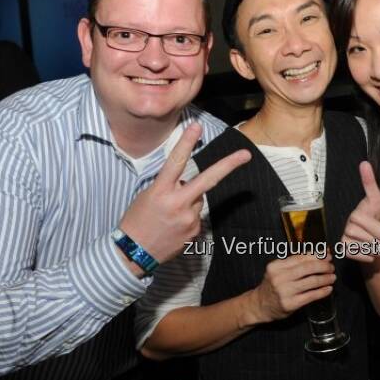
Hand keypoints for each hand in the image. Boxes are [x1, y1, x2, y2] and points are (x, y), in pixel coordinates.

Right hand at [118, 124, 249, 267]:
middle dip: (229, 166)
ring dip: (189, 200)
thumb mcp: (147, 196)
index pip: (175, 162)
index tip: (196, 126)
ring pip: (199, 199)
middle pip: (208, 180)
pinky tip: (173, 225)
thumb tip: (187, 181)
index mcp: (160, 191)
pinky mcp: (195, 231)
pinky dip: (188, 216)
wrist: (133, 253)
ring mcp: (188, 219)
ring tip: (170, 214)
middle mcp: (177, 203)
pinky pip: (197, 215)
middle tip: (246, 154)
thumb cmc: (137, 220)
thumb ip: (169, 186)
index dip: (186, 143)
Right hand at [250, 254, 335, 322]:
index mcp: (276, 266)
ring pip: (311, 281)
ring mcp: (284, 291)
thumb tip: (320, 253)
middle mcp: (279, 277)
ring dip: (325, 278)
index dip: (317, 255)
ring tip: (332, 277)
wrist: (260, 305)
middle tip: (331, 267)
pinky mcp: (290, 304)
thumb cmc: (273, 285)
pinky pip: (311, 296)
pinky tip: (328, 289)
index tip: (327, 255)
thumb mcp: (279, 271)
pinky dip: (322, 291)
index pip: (301, 257)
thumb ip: (296, 262)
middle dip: (324, 266)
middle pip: (308, 268)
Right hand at [341, 162, 379, 262]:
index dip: (378, 229)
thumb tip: (364, 163)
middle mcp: (347, 225)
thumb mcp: (378, 200)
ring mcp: (343, 237)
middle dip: (379, 241)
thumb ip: (371, 183)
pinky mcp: (343, 249)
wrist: (376, 237)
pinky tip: (371, 254)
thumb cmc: (377, 216)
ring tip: (379, 246)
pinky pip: (354, 255)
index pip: (364, 223)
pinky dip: (366, 257)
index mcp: (356, 213)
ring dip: (375, 250)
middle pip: (364, 237)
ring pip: (361, 247)